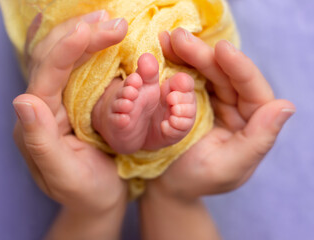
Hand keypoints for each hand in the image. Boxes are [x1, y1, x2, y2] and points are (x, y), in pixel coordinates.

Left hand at [12, 10, 128, 238]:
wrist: (97, 200)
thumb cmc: (84, 192)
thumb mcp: (64, 174)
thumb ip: (40, 143)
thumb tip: (21, 101)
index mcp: (37, 122)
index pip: (46, 75)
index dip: (66, 48)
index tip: (93, 29)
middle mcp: (43, 106)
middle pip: (53, 58)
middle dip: (81, 35)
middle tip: (112, 22)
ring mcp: (59, 102)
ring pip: (65, 58)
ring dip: (86, 36)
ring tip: (109, 22)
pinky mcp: (75, 102)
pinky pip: (79, 68)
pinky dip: (93, 49)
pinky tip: (104, 37)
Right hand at [149, 28, 295, 200]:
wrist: (168, 185)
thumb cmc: (197, 180)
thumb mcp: (229, 167)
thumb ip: (258, 140)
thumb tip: (285, 106)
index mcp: (252, 123)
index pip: (252, 90)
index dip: (238, 67)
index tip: (220, 49)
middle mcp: (237, 107)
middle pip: (225, 74)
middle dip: (203, 55)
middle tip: (178, 38)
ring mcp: (214, 101)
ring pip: (206, 71)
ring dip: (187, 54)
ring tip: (168, 40)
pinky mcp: (193, 99)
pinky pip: (188, 77)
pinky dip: (177, 63)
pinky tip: (164, 50)